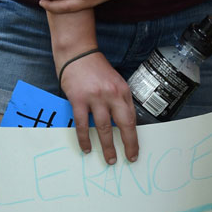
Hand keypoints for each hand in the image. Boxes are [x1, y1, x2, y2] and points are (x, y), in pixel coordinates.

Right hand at [58, 50, 138, 164]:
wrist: (77, 53)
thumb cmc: (95, 68)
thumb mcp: (115, 82)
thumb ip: (119, 100)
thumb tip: (122, 123)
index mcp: (122, 91)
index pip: (132, 118)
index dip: (134, 137)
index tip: (134, 150)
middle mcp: (111, 94)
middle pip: (123, 124)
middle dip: (127, 144)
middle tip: (127, 158)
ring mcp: (95, 97)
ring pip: (103, 127)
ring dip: (107, 146)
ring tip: (109, 159)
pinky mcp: (78, 99)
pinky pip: (82, 124)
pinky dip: (84, 138)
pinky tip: (87, 148)